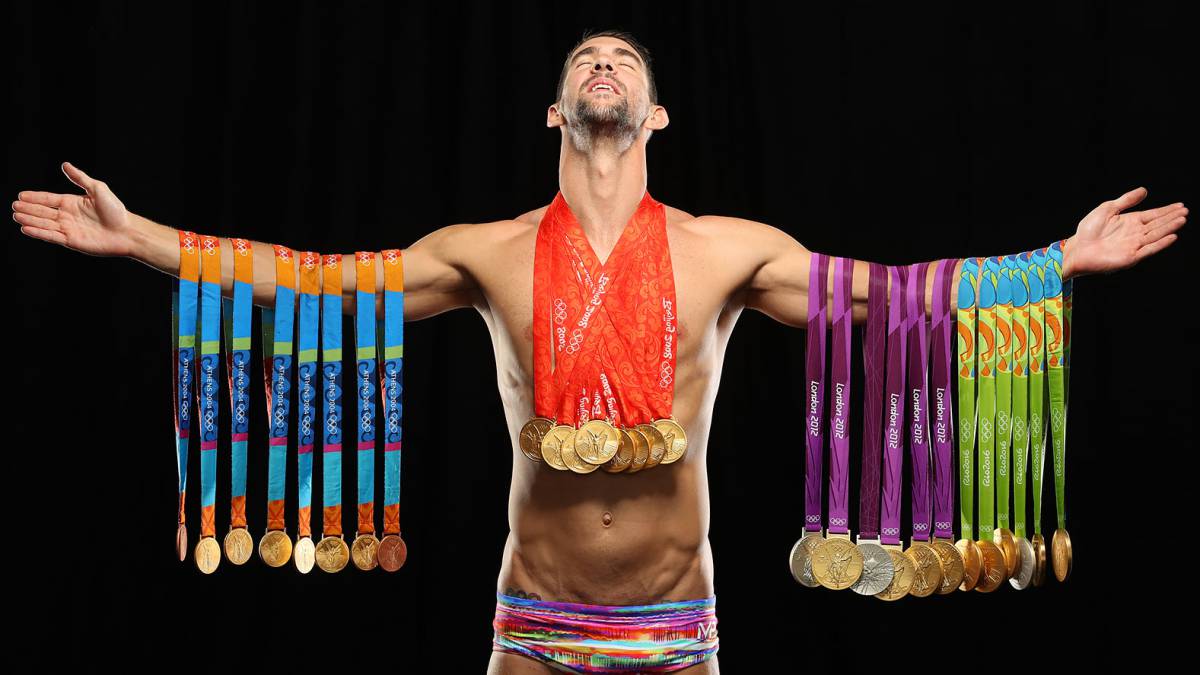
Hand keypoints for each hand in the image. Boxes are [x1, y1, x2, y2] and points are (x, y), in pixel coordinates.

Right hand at [13, 162, 135, 256]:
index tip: (20, 195)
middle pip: (43, 211)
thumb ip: (80, 178)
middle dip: (29, 208)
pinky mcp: (71, 241)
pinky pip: (51, 236)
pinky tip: (26, 228)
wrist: (127, 231)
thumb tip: (65, 165)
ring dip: (30, 219)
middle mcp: (68, 216)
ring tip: (16, 215)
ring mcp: (69, 229)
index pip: (49, 199)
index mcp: (72, 203)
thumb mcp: (98, 189)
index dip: (35, 197)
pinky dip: (38, 232)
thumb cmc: (116, 210)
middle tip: (14, 205)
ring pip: (44, 223)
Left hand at [1064, 187, 1185, 278]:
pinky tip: (1172, 236)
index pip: (1153, 215)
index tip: (1180, 205)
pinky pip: (1149, 249)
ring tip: (1182, 219)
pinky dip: (1161, 243)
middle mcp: (1135, 233)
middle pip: (1158, 224)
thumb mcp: (1108, 209)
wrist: (1077, 248)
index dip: (1166, 210)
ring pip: (1156, 234)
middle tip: (1185, 211)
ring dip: (1169, 227)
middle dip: (1171, 217)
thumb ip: (1126, 200)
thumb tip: (1144, 190)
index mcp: (1130, 222)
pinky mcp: (1131, 257)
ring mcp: (1134, 245)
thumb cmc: (1088, 230)